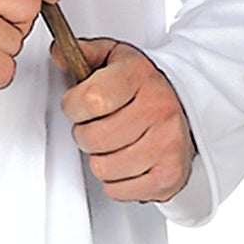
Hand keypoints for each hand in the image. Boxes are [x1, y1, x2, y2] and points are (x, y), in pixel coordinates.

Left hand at [54, 38, 196, 202]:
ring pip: (103, 168)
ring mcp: (167, 144)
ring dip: (100, 158)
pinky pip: (118, 190)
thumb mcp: (114, 57)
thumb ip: (84, 52)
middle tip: (97, 125)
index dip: (73, 106)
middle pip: (94, 138)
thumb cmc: (142, 85)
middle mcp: (158, 108)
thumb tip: (58, 54)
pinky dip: (115, 180)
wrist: (185, 106)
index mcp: (139, 75)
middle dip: (84, 134)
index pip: (91, 99)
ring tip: (113, 142)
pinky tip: (127, 160)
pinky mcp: (169, 176)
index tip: (78, 104)